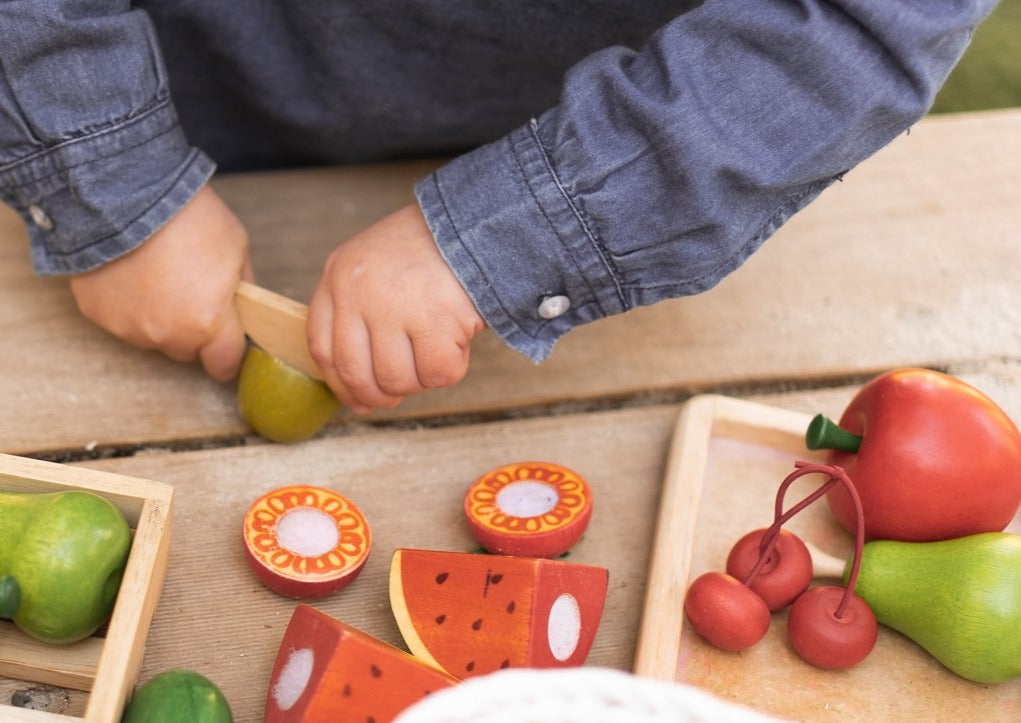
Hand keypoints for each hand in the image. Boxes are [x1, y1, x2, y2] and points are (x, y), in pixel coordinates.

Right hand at [69, 184, 252, 380]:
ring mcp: (129, 327)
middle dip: (194, 331)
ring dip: (159, 319)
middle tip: (192, 293)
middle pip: (187, 351)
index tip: (227, 346)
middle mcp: (168, 334)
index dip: (228, 356)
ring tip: (159, 278)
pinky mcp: (98, 315)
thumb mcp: (237, 250)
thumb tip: (242, 308)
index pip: (224, 365)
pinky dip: (128, 306)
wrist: (126, 193)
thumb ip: (242, 289)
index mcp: (208, 323)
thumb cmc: (189, 218)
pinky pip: (121, 321)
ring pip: (152, 338)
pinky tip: (132, 274)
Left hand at [308, 203, 484, 413]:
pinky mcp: (434, 322)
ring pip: (396, 380)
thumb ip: (357, 311)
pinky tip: (457, 344)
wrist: (475, 223)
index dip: (340, 384)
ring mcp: (394, 307)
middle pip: (356, 373)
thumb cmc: (429, 248)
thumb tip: (359, 388)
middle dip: (379, 395)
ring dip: (419, 380)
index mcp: (339, 276)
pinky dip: (450, 369)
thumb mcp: (374, 264)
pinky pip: (435, 374)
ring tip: (435, 352)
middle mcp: (358, 292)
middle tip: (398, 393)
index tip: (358, 399)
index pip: (321, 348)